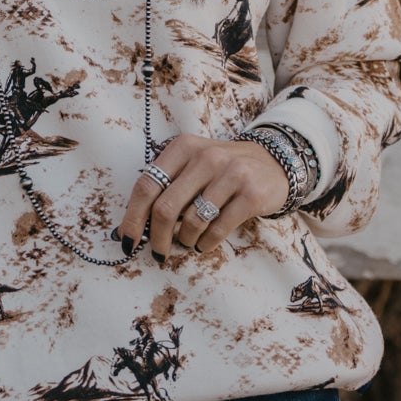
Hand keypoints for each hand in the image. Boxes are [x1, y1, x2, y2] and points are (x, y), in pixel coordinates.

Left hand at [117, 133, 292, 260]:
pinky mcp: (250, 195)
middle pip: (166, 208)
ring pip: (192, 222)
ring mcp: (230, 174)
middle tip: (158, 252)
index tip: (127, 240)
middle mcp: (205, 157)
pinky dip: (206, 244)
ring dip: (185, 241)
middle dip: (157, 238)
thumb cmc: (222, 171)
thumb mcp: (193, 165)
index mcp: (182, 147)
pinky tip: (205, 243)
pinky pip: (218, 230)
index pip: (147, 185)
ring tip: (189, 242)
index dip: (132, 217)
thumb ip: (167, 188)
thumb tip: (133, 227)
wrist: (274, 163)